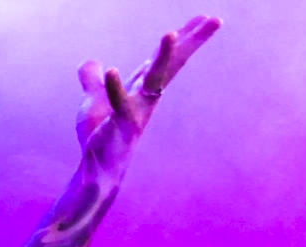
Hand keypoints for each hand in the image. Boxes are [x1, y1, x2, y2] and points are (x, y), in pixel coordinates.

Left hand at [75, 16, 218, 181]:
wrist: (97, 170)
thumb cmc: (101, 137)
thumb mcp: (94, 102)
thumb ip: (92, 81)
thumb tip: (90, 62)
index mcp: (143, 88)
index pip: (166, 58)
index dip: (184, 38)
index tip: (204, 18)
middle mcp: (146, 97)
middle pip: (172, 63)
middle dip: (192, 41)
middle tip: (215, 20)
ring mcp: (136, 110)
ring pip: (153, 80)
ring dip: (162, 57)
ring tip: (171, 34)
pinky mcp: (120, 124)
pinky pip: (119, 103)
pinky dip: (114, 87)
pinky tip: (111, 70)